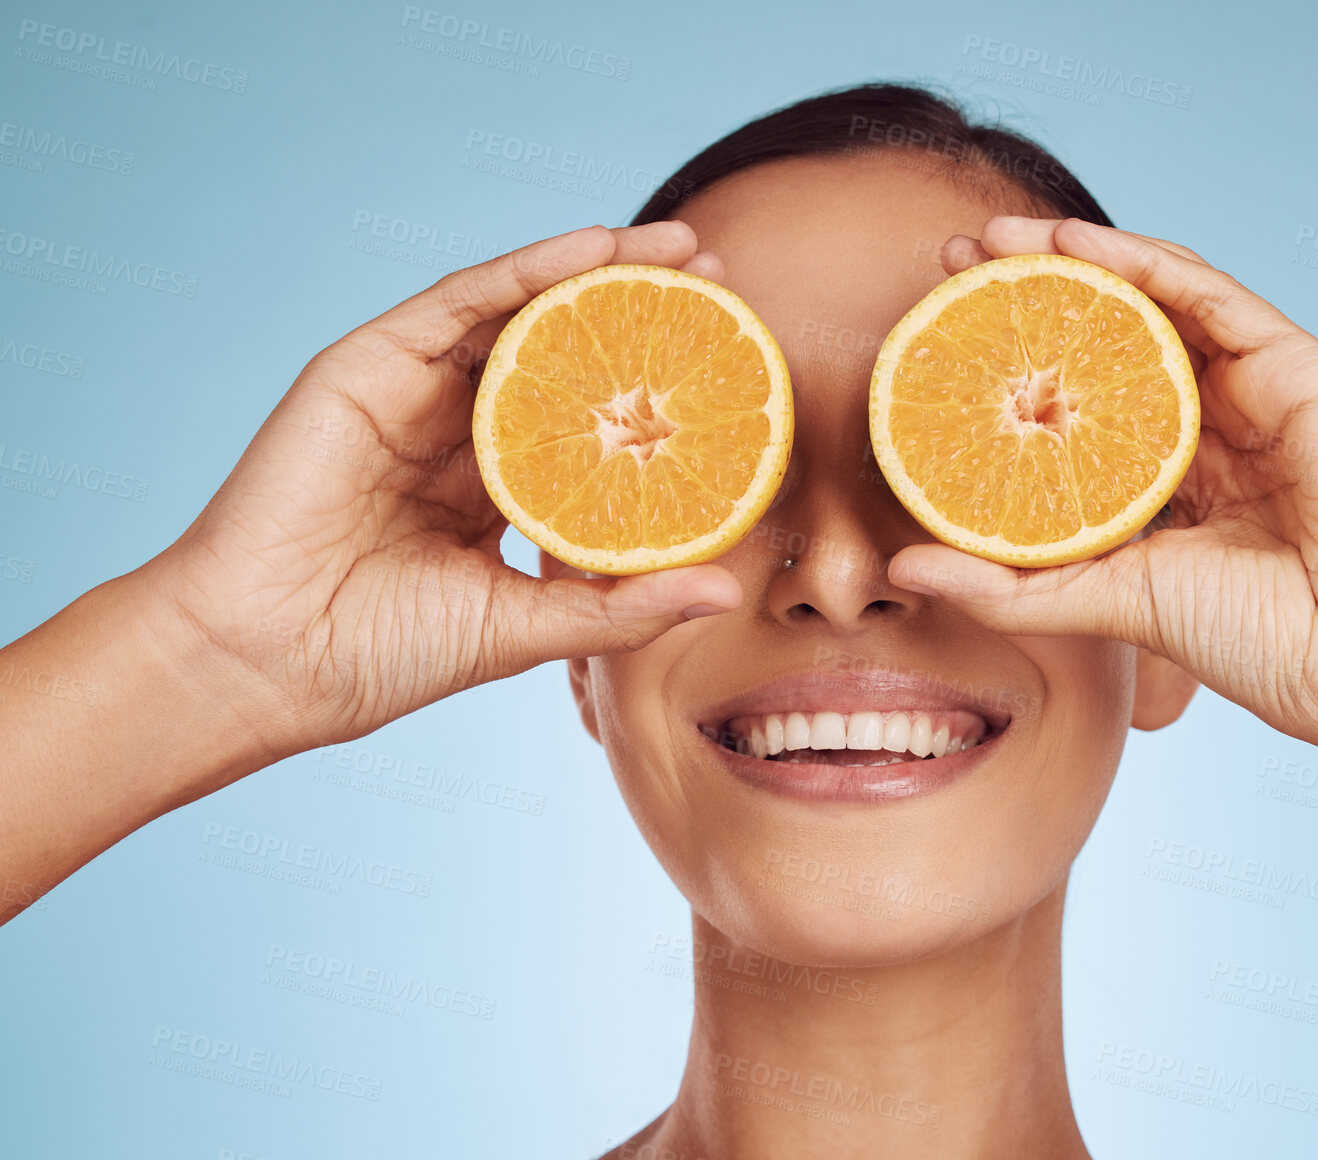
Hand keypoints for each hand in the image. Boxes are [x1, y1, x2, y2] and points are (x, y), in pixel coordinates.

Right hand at [143, 222, 741, 758]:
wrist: (268, 661)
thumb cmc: (384, 653)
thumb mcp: (525, 626)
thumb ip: (620, 607)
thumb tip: (723, 594)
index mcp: (494, 490)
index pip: (590, 422)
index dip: (657, 390)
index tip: (731, 366)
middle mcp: (459, 431)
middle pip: (564, 354)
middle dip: (643, 315)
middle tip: (721, 276)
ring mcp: (413, 392)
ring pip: (519, 313)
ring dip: (601, 274)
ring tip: (680, 251)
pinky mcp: (371, 365)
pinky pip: (461, 301)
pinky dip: (529, 269)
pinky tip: (596, 247)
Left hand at [889, 216, 1317, 757]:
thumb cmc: (1261, 642)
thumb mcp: (1108, 602)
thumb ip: (1010, 586)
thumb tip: (905, 568)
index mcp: (1171, 477)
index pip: (1078, 399)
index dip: (1007, 363)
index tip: (933, 341)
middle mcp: (1209, 423)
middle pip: (1104, 337)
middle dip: (1022, 295)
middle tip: (945, 263)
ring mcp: (1254, 388)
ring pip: (1150, 301)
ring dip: (1068, 259)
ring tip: (990, 238)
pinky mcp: (1295, 366)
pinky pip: (1207, 294)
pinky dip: (1139, 261)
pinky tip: (1074, 242)